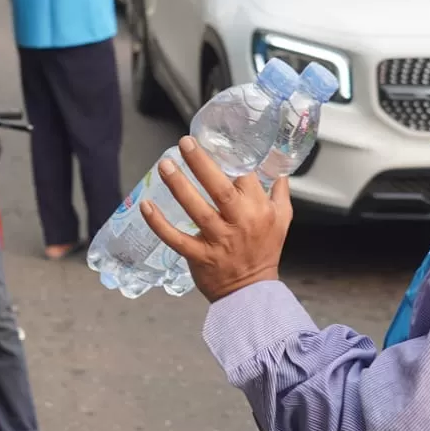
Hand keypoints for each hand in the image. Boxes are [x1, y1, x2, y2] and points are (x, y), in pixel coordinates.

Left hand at [138, 136, 291, 301]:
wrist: (252, 292)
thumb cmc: (265, 252)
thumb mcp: (283, 220)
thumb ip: (279, 192)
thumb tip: (279, 168)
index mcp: (259, 210)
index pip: (245, 177)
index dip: (231, 156)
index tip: (215, 139)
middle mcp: (240, 223)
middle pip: (219, 189)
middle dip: (200, 164)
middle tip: (184, 143)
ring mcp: (219, 241)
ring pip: (196, 210)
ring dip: (179, 186)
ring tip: (165, 165)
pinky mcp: (200, 256)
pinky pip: (176, 239)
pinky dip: (159, 224)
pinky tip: (146, 206)